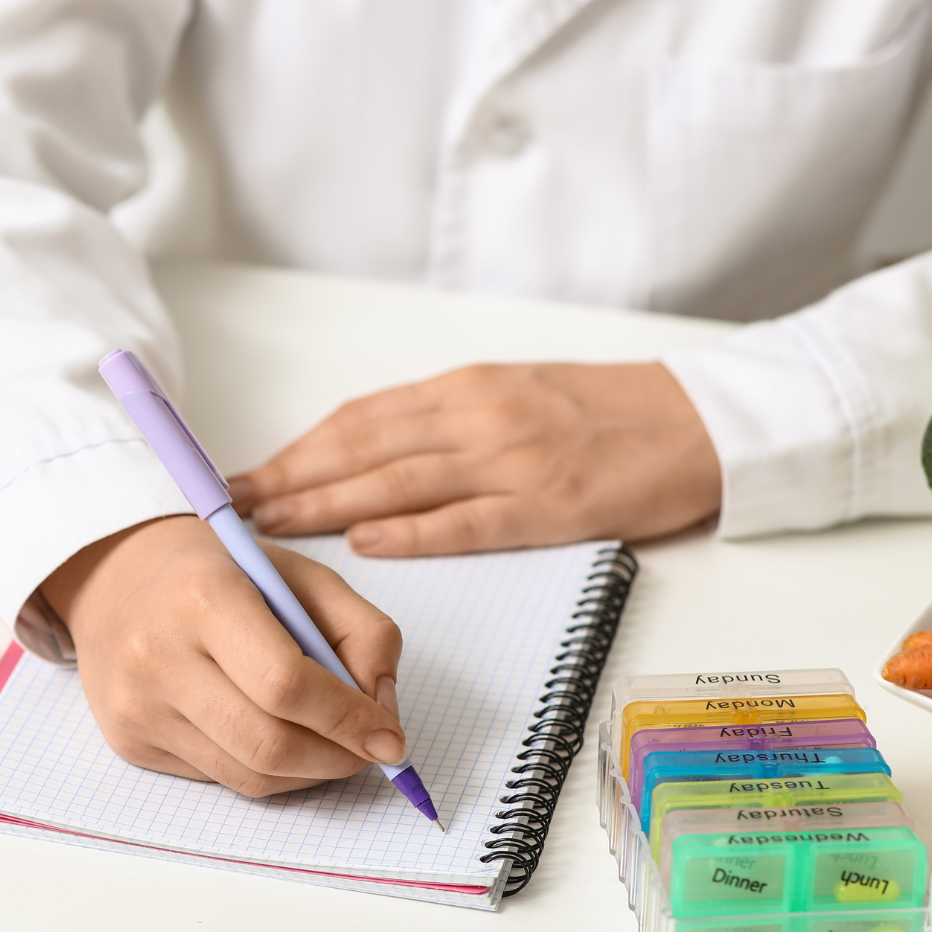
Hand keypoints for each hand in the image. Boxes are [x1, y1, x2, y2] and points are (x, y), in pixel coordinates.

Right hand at [40, 515, 404, 796]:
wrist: (112, 577)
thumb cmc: (216, 573)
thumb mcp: (298, 575)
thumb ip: (362, 632)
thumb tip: (383, 714)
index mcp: (203, 597)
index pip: (286, 684)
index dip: (349, 720)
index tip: (390, 738)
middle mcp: (158, 655)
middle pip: (268, 744)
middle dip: (337, 759)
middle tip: (369, 751)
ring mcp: (136, 705)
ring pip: (248, 775)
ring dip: (308, 772)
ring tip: (329, 744)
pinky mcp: (128, 740)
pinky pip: (219, 778)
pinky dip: (265, 770)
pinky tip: (273, 735)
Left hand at [226, 360, 720, 554]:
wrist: (700, 422)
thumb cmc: (605, 413)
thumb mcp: (513, 396)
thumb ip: (442, 422)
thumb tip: (366, 454)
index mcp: (466, 389)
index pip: (358, 420)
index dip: (296, 448)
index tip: (247, 472)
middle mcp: (478, 418)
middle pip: (362, 449)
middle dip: (289, 478)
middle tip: (231, 507)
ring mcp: (513, 462)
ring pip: (397, 483)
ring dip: (326, 505)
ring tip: (271, 527)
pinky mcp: (549, 506)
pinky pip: (466, 521)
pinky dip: (411, 533)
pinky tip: (363, 543)